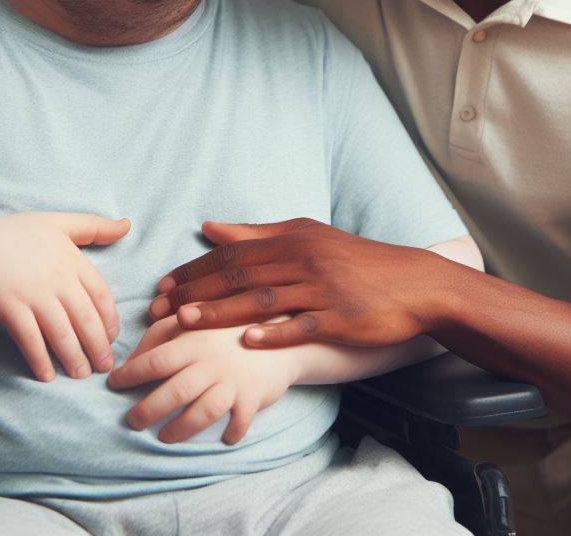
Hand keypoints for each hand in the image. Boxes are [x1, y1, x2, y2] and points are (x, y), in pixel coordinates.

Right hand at [0, 212, 129, 381]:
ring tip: (82, 375)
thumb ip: (95, 227)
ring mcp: (32, 293)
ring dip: (74, 357)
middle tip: (105, 367)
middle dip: (98, 346)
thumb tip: (128, 225)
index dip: (109, 319)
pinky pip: (29, 339)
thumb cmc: (14, 234)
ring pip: (61, 332)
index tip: (113, 338)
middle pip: (85, 318)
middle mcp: (56, 278)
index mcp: (71, 259)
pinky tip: (47, 376)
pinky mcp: (9, 307)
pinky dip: (40, 359)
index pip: (101, 294)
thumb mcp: (58, 223)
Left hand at [107, 314, 296, 443]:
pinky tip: (223, 438)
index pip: (157, 359)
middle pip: (175, 391)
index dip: (131, 373)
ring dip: (180, 429)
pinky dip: (231, 433)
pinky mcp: (253, 395)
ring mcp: (233, 380)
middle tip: (132, 421)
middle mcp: (212, 361)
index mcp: (195, 339)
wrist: (282, 331)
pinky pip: (239, 421)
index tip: (112, 383)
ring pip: (202, 411)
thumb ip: (163, 332)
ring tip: (165, 438)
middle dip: (148, 410)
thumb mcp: (197, 319)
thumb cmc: (228, 328)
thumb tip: (133, 354)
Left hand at [148, 218, 447, 348]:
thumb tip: (209, 227)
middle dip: (196, 291)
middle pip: (240, 274)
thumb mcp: (307, 236)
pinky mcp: (339, 317)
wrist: (411, 283)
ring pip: (262, 299)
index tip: (163, 286)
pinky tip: (247, 342)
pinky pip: (302, 325)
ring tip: (186, 322)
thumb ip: (258, 233)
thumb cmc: (354, 259)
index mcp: (292, 238)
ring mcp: (322, 289)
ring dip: (221, 311)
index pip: (233, 252)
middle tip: (160, 308)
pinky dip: (274, 333)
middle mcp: (303, 259)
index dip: (195, 269)